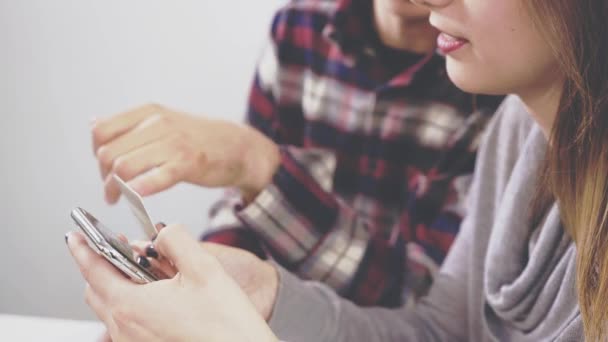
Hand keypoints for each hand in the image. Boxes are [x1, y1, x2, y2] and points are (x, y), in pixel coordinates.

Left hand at [66, 225, 277, 341]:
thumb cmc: (226, 324)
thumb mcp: (204, 268)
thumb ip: (176, 240)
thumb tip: (163, 234)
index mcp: (131, 306)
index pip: (94, 270)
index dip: (83, 249)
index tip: (75, 236)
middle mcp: (125, 329)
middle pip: (99, 291)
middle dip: (105, 265)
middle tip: (122, 247)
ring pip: (114, 308)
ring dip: (123, 285)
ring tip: (153, 271)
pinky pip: (129, 323)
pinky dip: (136, 303)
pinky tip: (164, 295)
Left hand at [92, 104, 279, 202]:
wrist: (238, 147)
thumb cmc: (199, 138)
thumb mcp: (163, 121)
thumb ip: (129, 125)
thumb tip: (93, 124)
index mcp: (148, 112)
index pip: (101, 131)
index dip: (97, 154)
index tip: (105, 169)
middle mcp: (158, 123)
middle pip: (108, 153)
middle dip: (104, 177)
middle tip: (111, 190)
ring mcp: (173, 143)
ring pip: (123, 166)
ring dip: (115, 188)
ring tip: (119, 198)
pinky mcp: (188, 163)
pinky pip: (154, 178)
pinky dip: (138, 190)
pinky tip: (135, 198)